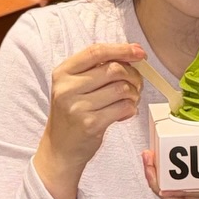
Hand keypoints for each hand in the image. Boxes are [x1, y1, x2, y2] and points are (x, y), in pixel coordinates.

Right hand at [34, 43, 144, 198]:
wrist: (60, 148)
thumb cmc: (72, 114)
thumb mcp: (74, 86)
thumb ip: (96, 69)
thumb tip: (133, 53)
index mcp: (63, 73)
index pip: (95, 52)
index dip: (121, 49)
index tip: (139, 52)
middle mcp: (67, 88)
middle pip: (113, 69)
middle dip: (133, 75)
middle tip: (137, 83)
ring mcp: (78, 107)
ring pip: (121, 88)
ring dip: (134, 93)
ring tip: (130, 98)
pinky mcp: (91, 124)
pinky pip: (123, 107)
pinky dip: (131, 108)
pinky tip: (124, 112)